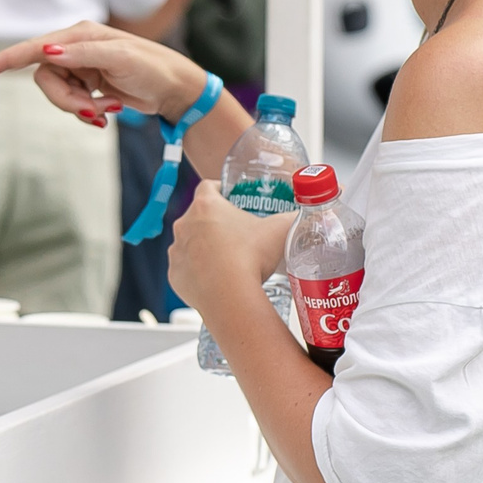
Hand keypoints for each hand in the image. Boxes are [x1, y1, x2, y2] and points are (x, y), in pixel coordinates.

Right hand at [0, 22, 206, 126]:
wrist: (176, 89)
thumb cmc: (153, 67)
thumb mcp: (120, 59)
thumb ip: (82, 55)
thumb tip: (47, 52)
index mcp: (79, 35)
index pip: (34, 48)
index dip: (5, 59)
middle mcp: (75, 48)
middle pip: (45, 79)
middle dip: (65, 101)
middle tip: (92, 112)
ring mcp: (80, 67)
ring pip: (57, 94)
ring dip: (79, 108)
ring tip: (108, 111)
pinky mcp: (87, 84)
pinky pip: (71, 102)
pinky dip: (87, 111)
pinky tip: (109, 111)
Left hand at [166, 183, 296, 322]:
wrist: (230, 296)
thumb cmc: (251, 258)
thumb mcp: (280, 231)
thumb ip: (294, 218)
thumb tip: (308, 215)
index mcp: (206, 206)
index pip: (208, 187)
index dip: (221, 190)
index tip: (232, 198)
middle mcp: (185, 224)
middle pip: (198, 216)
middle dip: (215, 223)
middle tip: (237, 234)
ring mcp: (177, 250)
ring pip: (189, 243)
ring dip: (203, 247)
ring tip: (227, 259)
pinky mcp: (174, 274)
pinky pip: (185, 268)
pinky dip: (197, 272)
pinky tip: (215, 279)